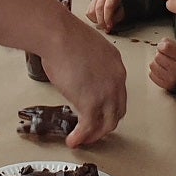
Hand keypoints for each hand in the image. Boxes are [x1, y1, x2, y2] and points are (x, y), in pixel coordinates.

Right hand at [34, 18, 128, 148]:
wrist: (58, 35)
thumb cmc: (63, 35)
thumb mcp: (84, 47)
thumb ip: (87, 64)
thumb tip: (76, 73)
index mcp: (115, 64)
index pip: (118, 92)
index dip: (108, 105)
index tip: (99, 111)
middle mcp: (116, 80)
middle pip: (117, 110)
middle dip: (105, 123)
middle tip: (93, 130)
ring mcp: (106, 93)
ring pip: (107, 123)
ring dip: (95, 134)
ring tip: (83, 139)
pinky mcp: (91, 103)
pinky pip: (88, 127)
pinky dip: (81, 137)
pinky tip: (73, 140)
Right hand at [88, 0, 124, 32]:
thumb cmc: (119, 7)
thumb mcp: (121, 12)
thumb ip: (115, 19)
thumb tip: (107, 28)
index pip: (108, 6)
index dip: (108, 18)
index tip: (109, 27)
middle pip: (98, 8)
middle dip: (101, 21)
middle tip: (105, 29)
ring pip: (91, 11)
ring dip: (96, 21)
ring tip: (103, 25)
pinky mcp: (90, 2)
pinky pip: (88, 13)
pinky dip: (93, 20)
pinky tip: (99, 21)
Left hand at [148, 38, 175, 91]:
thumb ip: (170, 43)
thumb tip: (160, 45)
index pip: (165, 48)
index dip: (162, 45)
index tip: (165, 47)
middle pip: (157, 56)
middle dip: (160, 54)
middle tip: (167, 57)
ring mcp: (172, 79)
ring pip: (153, 65)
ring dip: (157, 63)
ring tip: (165, 64)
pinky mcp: (166, 86)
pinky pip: (152, 75)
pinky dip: (156, 72)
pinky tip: (163, 71)